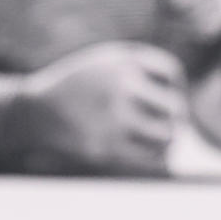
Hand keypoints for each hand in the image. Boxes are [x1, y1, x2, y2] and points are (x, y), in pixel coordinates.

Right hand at [15, 42, 186, 173]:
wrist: (37, 111)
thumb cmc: (80, 85)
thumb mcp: (108, 62)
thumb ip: (142, 68)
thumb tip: (182, 96)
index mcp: (123, 61)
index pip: (171, 73)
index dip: (176, 87)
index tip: (168, 95)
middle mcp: (121, 86)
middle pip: (174, 107)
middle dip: (175, 117)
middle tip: (170, 123)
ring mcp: (114, 118)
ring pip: (166, 135)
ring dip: (169, 139)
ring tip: (164, 139)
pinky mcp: (106, 147)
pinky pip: (149, 158)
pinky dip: (158, 157)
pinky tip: (154, 153)